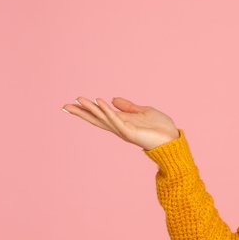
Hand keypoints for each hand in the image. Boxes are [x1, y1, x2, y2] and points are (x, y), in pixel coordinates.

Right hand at [62, 96, 180, 150]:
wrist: (172, 139)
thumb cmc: (160, 128)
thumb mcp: (143, 111)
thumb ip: (128, 106)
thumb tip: (113, 99)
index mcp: (122, 121)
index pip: (100, 115)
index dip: (88, 109)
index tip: (73, 103)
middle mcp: (119, 127)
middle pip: (97, 118)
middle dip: (82, 112)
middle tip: (66, 105)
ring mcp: (124, 130)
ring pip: (104, 118)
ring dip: (92, 108)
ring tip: (80, 99)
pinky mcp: (131, 132)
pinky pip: (117, 120)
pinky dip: (108, 111)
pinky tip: (100, 102)